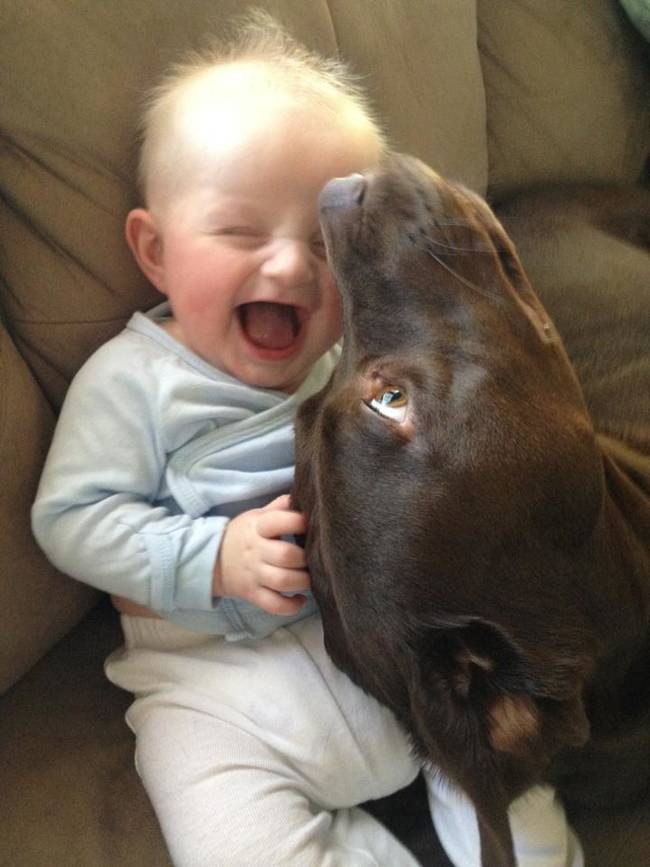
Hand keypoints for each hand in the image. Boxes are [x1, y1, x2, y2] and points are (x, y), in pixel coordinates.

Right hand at [213, 495, 308, 615]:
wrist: (211, 560)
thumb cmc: (243, 535)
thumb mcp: (256, 516)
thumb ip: (279, 506)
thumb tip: (302, 494)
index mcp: (257, 527)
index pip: (278, 521)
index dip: (298, 522)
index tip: (309, 525)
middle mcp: (256, 551)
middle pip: (286, 556)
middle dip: (305, 558)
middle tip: (312, 558)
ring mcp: (254, 575)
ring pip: (283, 581)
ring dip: (303, 581)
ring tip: (307, 577)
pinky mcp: (253, 594)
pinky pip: (274, 605)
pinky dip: (291, 606)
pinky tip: (300, 599)